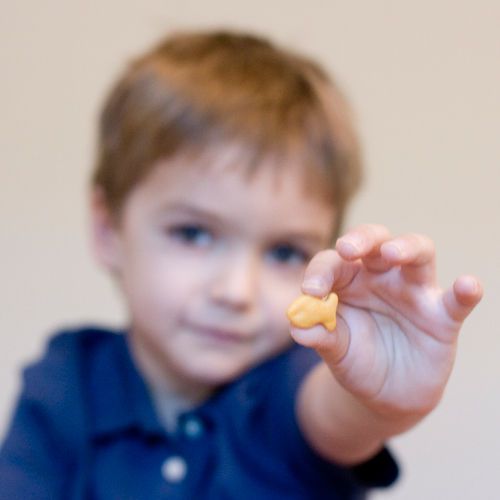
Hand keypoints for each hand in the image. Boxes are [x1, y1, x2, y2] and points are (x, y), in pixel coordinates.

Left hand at [290, 224, 482, 417]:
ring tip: (391, 253)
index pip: (334, 262)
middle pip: (376, 241)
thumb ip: (320, 337)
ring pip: (418, 255)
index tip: (310, 291)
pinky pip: (456, 301)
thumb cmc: (356, 360)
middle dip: (362, 239)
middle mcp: (381, 277)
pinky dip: (465, 292)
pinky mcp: (442, 318)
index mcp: (349, 280)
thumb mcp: (335, 351)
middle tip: (347, 248)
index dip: (320, 272)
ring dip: (406, 248)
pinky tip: (467, 285)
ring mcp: (414, 293)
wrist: (385, 393)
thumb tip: (298, 327)